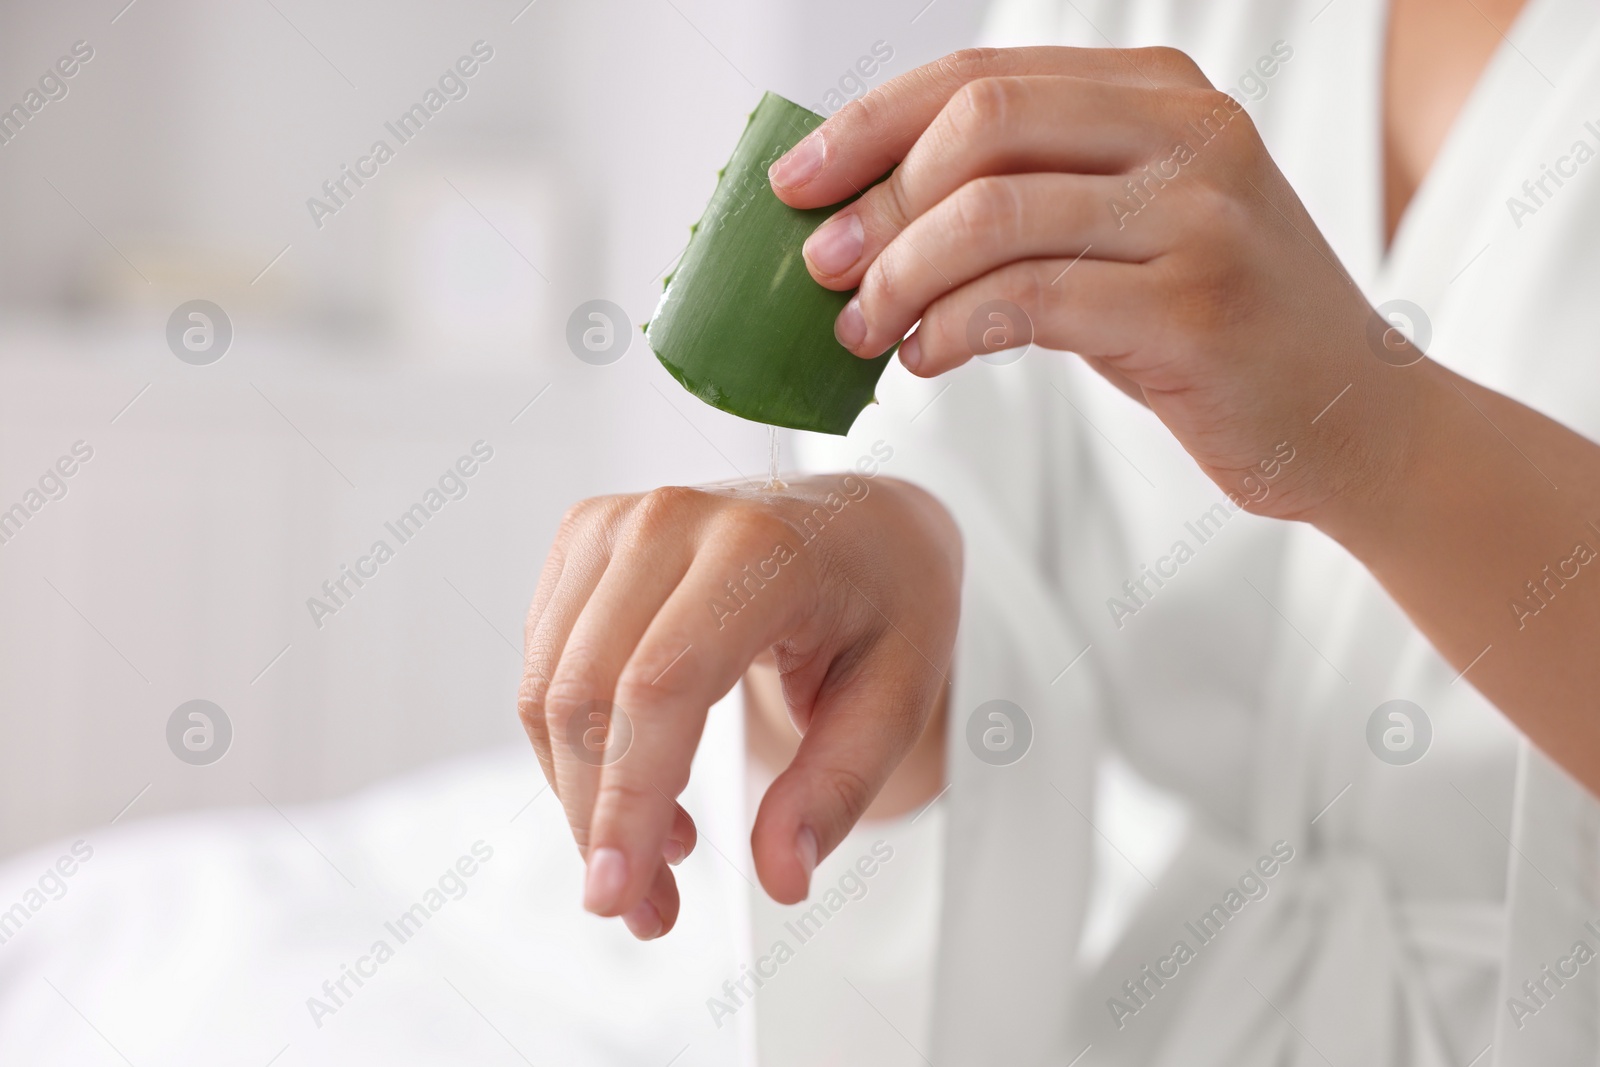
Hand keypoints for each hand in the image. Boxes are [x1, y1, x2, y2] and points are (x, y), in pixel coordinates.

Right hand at [517, 472, 959, 937]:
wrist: (860, 517)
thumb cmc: (885, 598)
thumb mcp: (898, 695)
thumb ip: (836, 787)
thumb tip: (781, 876)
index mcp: (760, 547)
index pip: (662, 688)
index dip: (629, 800)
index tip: (618, 895)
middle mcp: (672, 520)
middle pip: (588, 698)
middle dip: (601, 823)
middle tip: (651, 910)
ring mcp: (617, 522)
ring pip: (549, 690)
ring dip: (584, 795)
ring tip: (667, 851)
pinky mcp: (584, 538)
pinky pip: (544, 666)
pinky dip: (576, 747)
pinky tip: (645, 784)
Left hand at [770, 47, 1418, 525]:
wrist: (1349, 420)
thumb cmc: (1209, 327)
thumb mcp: (1124, 232)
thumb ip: (1024, 198)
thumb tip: (863, 213)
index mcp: (1159, 93)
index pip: (980, 76)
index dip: (869, 124)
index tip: (796, 182)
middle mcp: (1188, 133)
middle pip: (978, 126)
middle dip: (875, 201)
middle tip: (822, 269)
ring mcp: (1200, 216)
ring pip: (992, 217)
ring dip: (899, 280)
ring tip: (864, 330)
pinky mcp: (1194, 307)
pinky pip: (1025, 303)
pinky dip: (948, 332)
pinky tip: (924, 359)